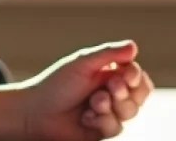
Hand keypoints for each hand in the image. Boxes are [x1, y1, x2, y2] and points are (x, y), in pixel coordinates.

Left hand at [0, 40, 152, 140]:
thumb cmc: (55, 85)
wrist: (35, 114)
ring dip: (112, 106)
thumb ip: (108, 53)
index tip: (127, 75)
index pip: (136, 75)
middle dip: (126, 92)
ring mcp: (108, 113)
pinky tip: (86, 118)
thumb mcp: (82, 64)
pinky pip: (117, 128)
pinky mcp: (102, 130)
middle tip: (111, 88)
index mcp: (109, 73)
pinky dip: (102, 122)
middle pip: (140, 95)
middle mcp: (111, 93)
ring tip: (93, 103)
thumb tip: (133, 46)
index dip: (136, 76)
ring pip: (130, 112)